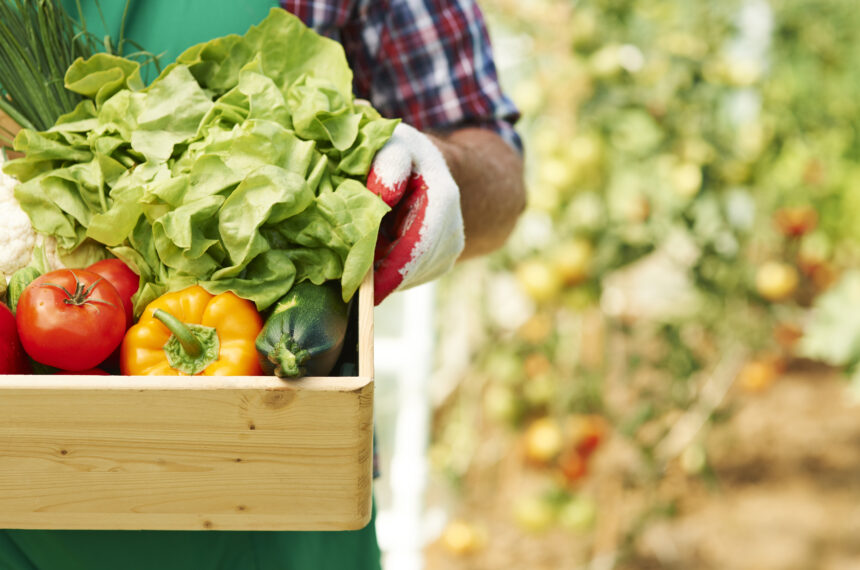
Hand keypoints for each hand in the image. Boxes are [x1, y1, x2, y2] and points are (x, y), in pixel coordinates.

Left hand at [366, 123, 464, 304]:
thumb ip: (389, 164)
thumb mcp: (392, 145)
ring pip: (410, 277)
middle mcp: (453, 229)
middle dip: (378, 278)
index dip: (391, 272)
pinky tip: (374, 255)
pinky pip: (410, 278)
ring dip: (381, 275)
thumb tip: (383, 197)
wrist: (425, 167)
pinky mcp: (442, 262)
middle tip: (346, 283)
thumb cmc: (400, 153)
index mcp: (442, 199)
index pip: (417, 246)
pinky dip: (388, 273)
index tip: (364, 291)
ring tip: (358, 258)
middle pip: (412, 268)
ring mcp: (450, 250)